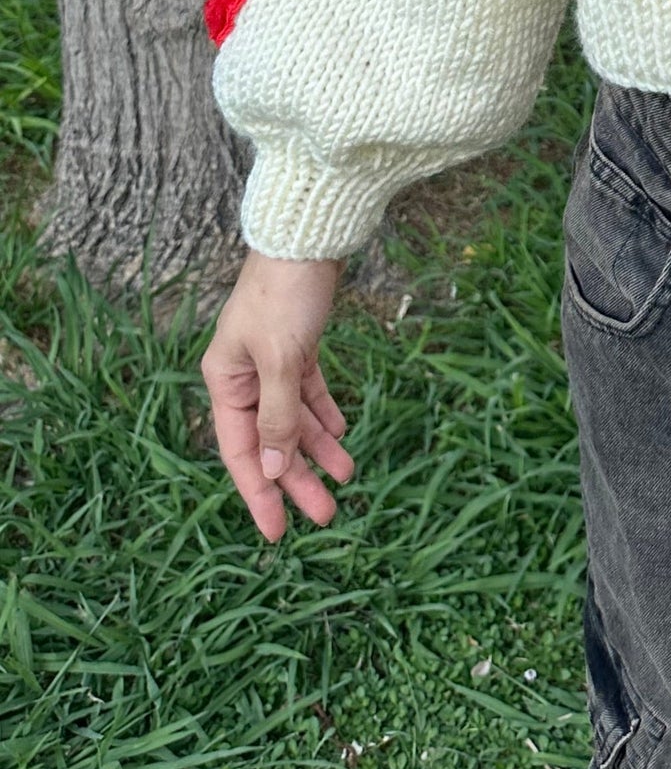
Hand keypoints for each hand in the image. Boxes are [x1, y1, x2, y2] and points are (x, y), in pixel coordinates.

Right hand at [200, 250, 353, 540]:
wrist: (308, 235)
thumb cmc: (286, 293)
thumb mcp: (282, 359)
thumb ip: (278, 415)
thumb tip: (273, 470)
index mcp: (225, 381)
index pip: (241, 451)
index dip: (259, 494)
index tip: (276, 534)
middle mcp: (243, 375)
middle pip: (270, 440)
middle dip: (297, 478)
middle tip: (327, 514)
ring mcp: (270, 361)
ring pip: (293, 418)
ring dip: (317, 447)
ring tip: (348, 476)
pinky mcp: (297, 345)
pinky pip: (308, 391)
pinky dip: (323, 412)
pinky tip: (342, 432)